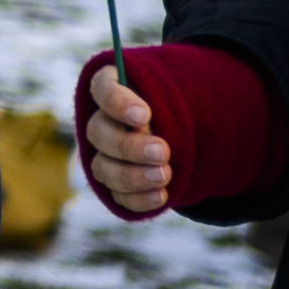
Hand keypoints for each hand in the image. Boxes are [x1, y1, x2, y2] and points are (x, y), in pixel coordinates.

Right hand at [78, 41, 276, 222]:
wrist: (189, 131)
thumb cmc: (180, 103)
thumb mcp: (180, 91)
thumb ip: (169, 98)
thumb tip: (160, 115)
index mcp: (113, 90)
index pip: (102, 90)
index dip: (117, 102)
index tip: (145, 114)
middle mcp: (102, 123)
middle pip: (99, 133)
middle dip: (130, 145)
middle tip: (162, 151)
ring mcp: (105, 156)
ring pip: (104, 169)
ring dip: (133, 175)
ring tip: (164, 176)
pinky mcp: (117, 185)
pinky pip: (118, 196)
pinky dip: (138, 198)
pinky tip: (161, 196)